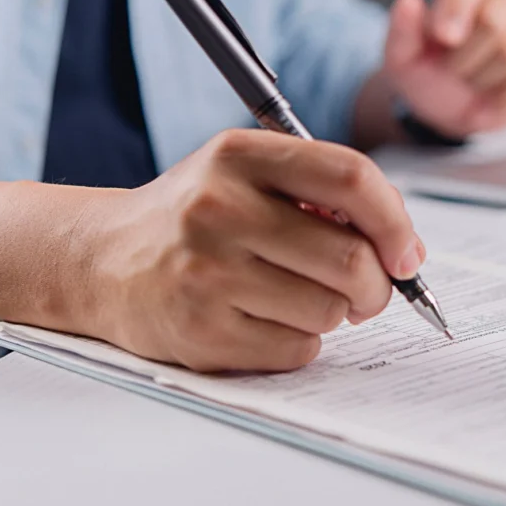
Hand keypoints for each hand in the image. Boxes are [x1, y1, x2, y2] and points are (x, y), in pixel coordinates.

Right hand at [81, 130, 423, 371]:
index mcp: (239, 156)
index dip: (395, 220)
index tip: (406, 252)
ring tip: (296, 298)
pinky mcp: (199, 332)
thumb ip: (320, 190)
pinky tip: (266, 321)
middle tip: (367, 290)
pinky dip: (299, 342)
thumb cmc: (194, 218)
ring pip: (328, 310)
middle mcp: (219, 209)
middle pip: (350, 257)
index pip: (350, 178)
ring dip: (331, 313)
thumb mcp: (244, 173)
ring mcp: (206, 273)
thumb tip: (400, 245)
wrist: (100, 261)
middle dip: (376, 284)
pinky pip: (296, 349)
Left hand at [383, 0, 505, 137]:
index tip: (443, 39)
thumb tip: (409, 1)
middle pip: (495, 21)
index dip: (455, 10)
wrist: (454, 108)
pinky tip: (492, 98)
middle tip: (452, 71)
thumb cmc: (430, 72)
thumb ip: (402, 30)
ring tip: (473, 82)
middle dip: (465, 58)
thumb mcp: (403, 57)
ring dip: (484, 79)